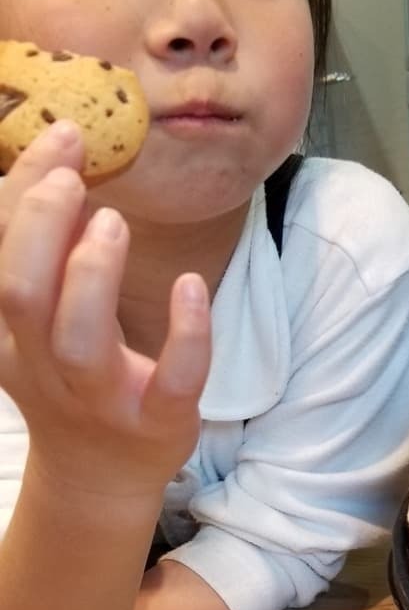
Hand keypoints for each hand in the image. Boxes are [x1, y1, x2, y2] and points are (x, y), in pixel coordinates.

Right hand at [0, 121, 210, 497]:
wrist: (101, 475)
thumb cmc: (73, 380)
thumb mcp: (42, 323)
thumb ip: (49, 257)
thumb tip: (64, 176)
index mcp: (9, 335)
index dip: (20, 191)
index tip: (63, 133)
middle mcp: (43, 365)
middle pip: (19, 293)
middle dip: (41, 224)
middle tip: (76, 175)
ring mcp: (100, 397)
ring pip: (79, 335)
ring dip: (93, 271)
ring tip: (116, 221)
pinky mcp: (158, 419)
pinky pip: (173, 378)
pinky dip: (185, 332)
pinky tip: (190, 287)